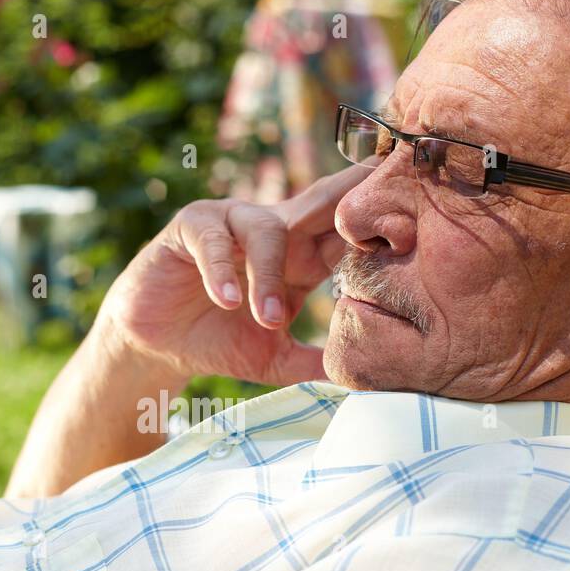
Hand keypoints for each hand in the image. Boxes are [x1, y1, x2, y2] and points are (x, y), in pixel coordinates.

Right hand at [99, 164, 369, 385]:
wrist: (155, 346)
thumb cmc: (218, 343)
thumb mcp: (275, 359)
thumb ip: (315, 363)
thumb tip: (368, 382)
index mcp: (300, 257)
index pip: (344, 231)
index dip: (373, 224)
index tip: (414, 216)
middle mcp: (272, 230)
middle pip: (319, 202)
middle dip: (349, 193)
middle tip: (379, 188)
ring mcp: (231, 223)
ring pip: (265, 229)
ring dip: (268, 275)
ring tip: (266, 319)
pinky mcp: (190, 227)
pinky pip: (211, 239)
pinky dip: (222, 269)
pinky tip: (227, 299)